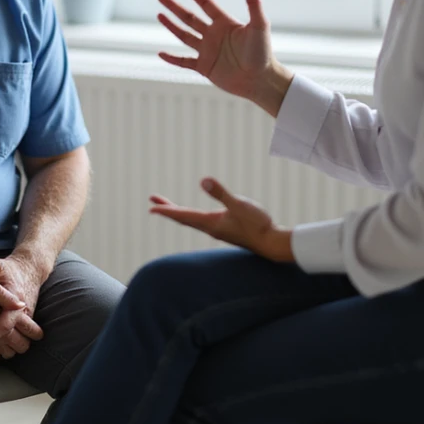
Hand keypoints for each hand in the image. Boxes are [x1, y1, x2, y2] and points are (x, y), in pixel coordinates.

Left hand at [0, 254, 45, 360]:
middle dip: (2, 348)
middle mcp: (23, 311)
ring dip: (8, 349)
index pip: (4, 325)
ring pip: (23, 342)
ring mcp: (28, 316)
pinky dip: (11, 344)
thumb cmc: (9, 268)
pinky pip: (23, 337)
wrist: (31, 267)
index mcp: (14, 300)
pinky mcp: (28, 319)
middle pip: (17, 339)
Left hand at [149, 178, 293, 262]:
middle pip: (184, 218)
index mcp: (210, 222)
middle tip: (153, 203)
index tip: (151, 208)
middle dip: (168, 210)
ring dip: (179, 213)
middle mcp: (211, 228)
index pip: (183, 215)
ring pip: (192, 221)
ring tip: (170, 207)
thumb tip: (203, 180)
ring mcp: (218, 230)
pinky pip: (202, 223)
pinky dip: (192, 217)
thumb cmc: (257, 224)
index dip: (166, 210)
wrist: (272, 243)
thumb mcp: (239, 204)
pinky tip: (198, 216)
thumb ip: (221, 193)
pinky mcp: (226, 231)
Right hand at [157, 0, 276, 101]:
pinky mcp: (205, 67)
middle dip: (175, 7)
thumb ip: (254, 6)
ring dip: (172, 26)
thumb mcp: (259, 26)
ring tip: (159, 15)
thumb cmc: (262, 53)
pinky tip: (160, 53)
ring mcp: (208, 51)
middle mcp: (214, 35)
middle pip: (190, 18)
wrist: (260, 80)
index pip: (205, 4)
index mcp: (225, 24)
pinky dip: (172, 58)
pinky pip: (184, 62)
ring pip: (185, 36)